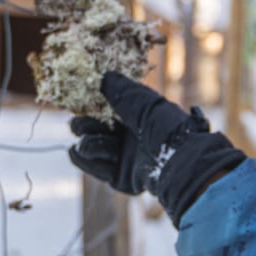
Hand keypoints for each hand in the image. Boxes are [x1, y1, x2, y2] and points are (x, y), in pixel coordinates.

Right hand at [68, 71, 246, 224]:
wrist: (180, 161)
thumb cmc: (165, 126)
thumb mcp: (142, 102)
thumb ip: (121, 90)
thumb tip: (103, 76)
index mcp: (139, 118)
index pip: (109, 110)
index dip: (93, 106)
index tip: (79, 101)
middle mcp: (132, 138)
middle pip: (98, 130)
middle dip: (85, 125)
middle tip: (78, 124)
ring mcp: (127, 159)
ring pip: (96, 149)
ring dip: (88, 143)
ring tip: (85, 142)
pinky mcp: (122, 178)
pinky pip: (98, 169)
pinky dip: (84, 161)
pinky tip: (75, 151)